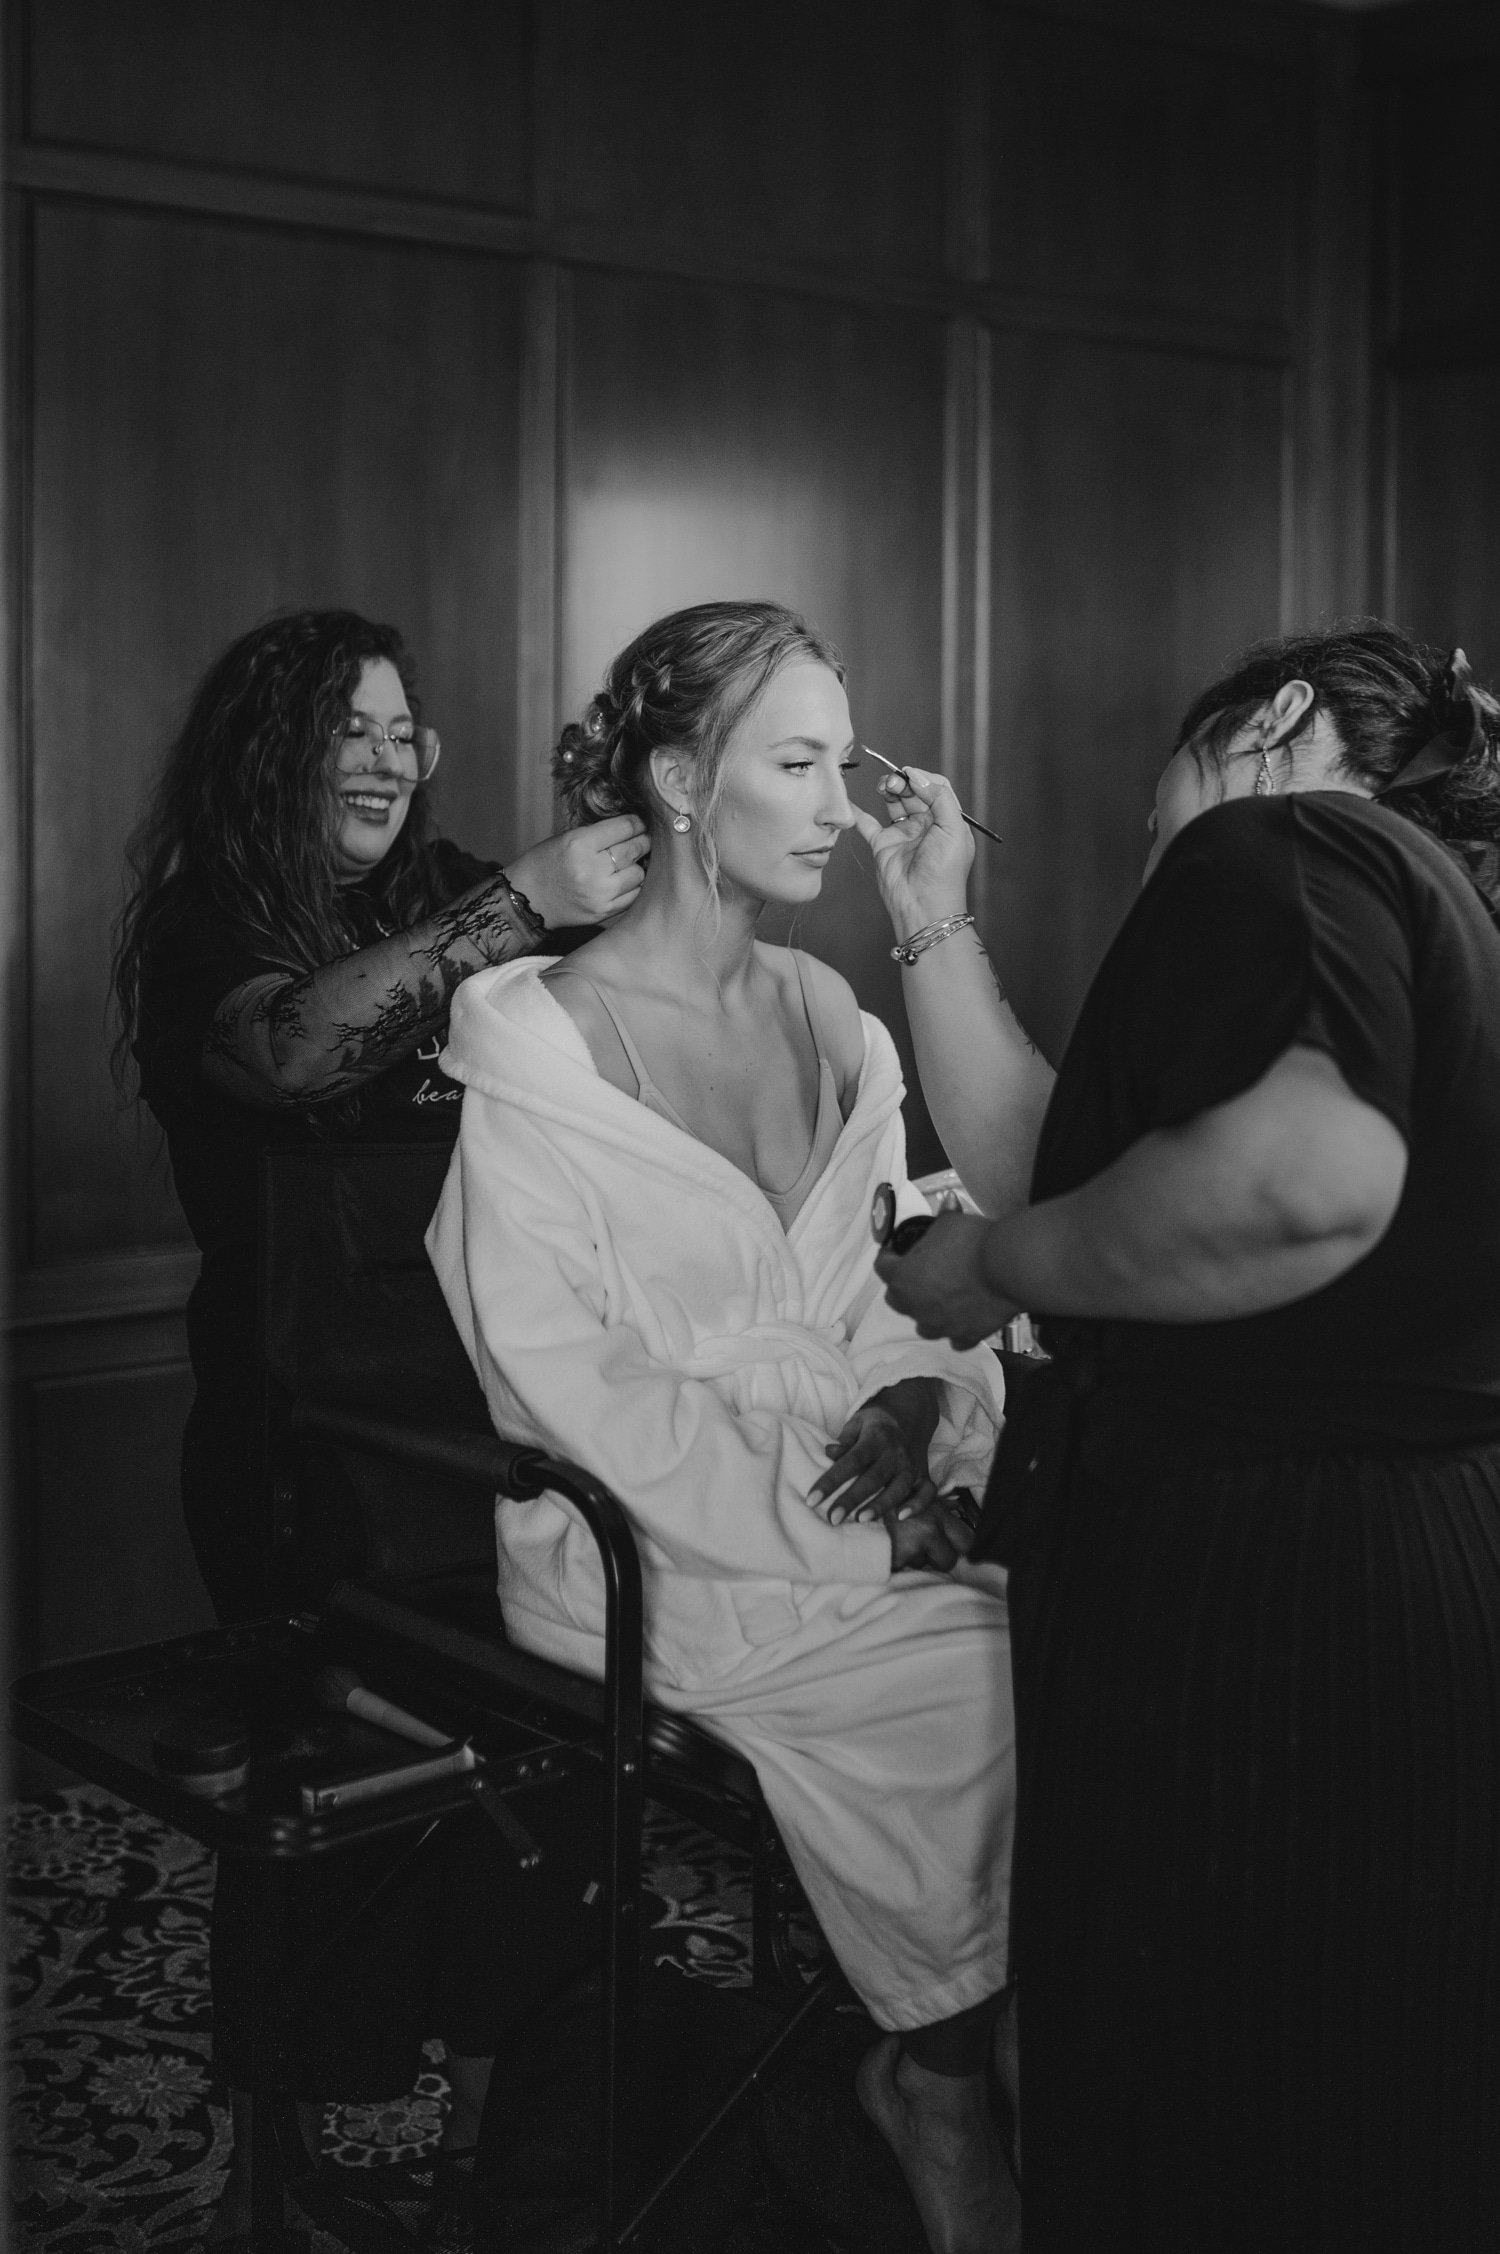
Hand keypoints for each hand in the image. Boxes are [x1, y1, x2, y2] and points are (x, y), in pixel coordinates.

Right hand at [506, 815, 648, 927]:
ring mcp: (600, 893)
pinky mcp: (604, 911)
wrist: (528, 900)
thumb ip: (598, 833)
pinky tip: (626, 879)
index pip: (624, 827)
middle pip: (635, 849)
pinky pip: (633, 895)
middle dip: (642, 841)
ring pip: (638, 873)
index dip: (637, 823)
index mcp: (580, 844)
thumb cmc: (545, 864)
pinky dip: (633, 885)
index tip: (640, 823)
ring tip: (630, 862)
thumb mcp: (566, 838)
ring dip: (638, 865)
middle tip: (642, 839)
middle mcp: (592, 869)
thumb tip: (632, 827)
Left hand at [809, 1383, 938, 1523]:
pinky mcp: (923, 1476)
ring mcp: (911, 1465)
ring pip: (898, 1488)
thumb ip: (844, 1440)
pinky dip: (918, 1505)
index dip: (830, 1481)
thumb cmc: (876, 1423)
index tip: (812, 1499)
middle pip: (872, 1479)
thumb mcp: (857, 1423)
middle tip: (833, 1518)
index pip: (850, 1461)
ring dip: (881, 1505)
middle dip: (852, 1499)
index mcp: (876, 1438)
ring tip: (861, 1520)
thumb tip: (829, 1453)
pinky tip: (901, 1517)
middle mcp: (895, 1453)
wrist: (912, 1413)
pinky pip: (926, 1493)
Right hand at [849, 763, 973, 937]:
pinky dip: (858, 811)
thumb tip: (917, 775)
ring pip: (894, 802)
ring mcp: (903, 834)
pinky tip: (851, 800)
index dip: (923, 777)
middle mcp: (926, 825)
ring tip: (884, 786)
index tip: (910, 774)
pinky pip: (868, 823)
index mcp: (947, 820)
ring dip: (888, 789)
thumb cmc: (944, 871)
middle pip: (913, 792)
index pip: (936, 788)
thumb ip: (939, 797)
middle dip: (903, 781)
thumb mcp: (954, 828)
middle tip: (894, 782)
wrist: (924, 906)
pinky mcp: (883, 845)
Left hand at [876, 1210, 1018, 1349]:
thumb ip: (944, 1215)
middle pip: (897, 1299)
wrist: (1006, 1268)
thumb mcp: (951, 1222)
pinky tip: (964, 1319)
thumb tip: (948, 1200)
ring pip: (923, 1325)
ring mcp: (939, 1325)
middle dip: (903, 1287)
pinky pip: (954, 1339)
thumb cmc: (973, 1242)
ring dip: (927, 1312)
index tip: (896, 1249)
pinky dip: (957, 1329)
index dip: (888, 1255)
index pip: (882, 1267)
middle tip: (917, 1273)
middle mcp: (915, 1306)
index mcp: (902, 1277)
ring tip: (940, 1299)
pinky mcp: (965, 1336)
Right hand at [887, 1497, 975, 1572]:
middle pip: (950, 1560)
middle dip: (939, 1559)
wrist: (855, 1501)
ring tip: (897, 1541)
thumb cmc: (888, 1495)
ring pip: (923, 1566)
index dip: (962, 1548)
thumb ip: (936, 1507)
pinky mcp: (896, 1558)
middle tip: (926, 1552)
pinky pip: (902, 1570)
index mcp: (938, 1514)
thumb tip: (956, 1513)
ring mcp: (914, 1545)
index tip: (954, 1549)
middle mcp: (931, 1530)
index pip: (967, 1540)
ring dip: (913, 1559)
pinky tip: (888, 1548)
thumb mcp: (916, 1494)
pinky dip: (895, 1562)